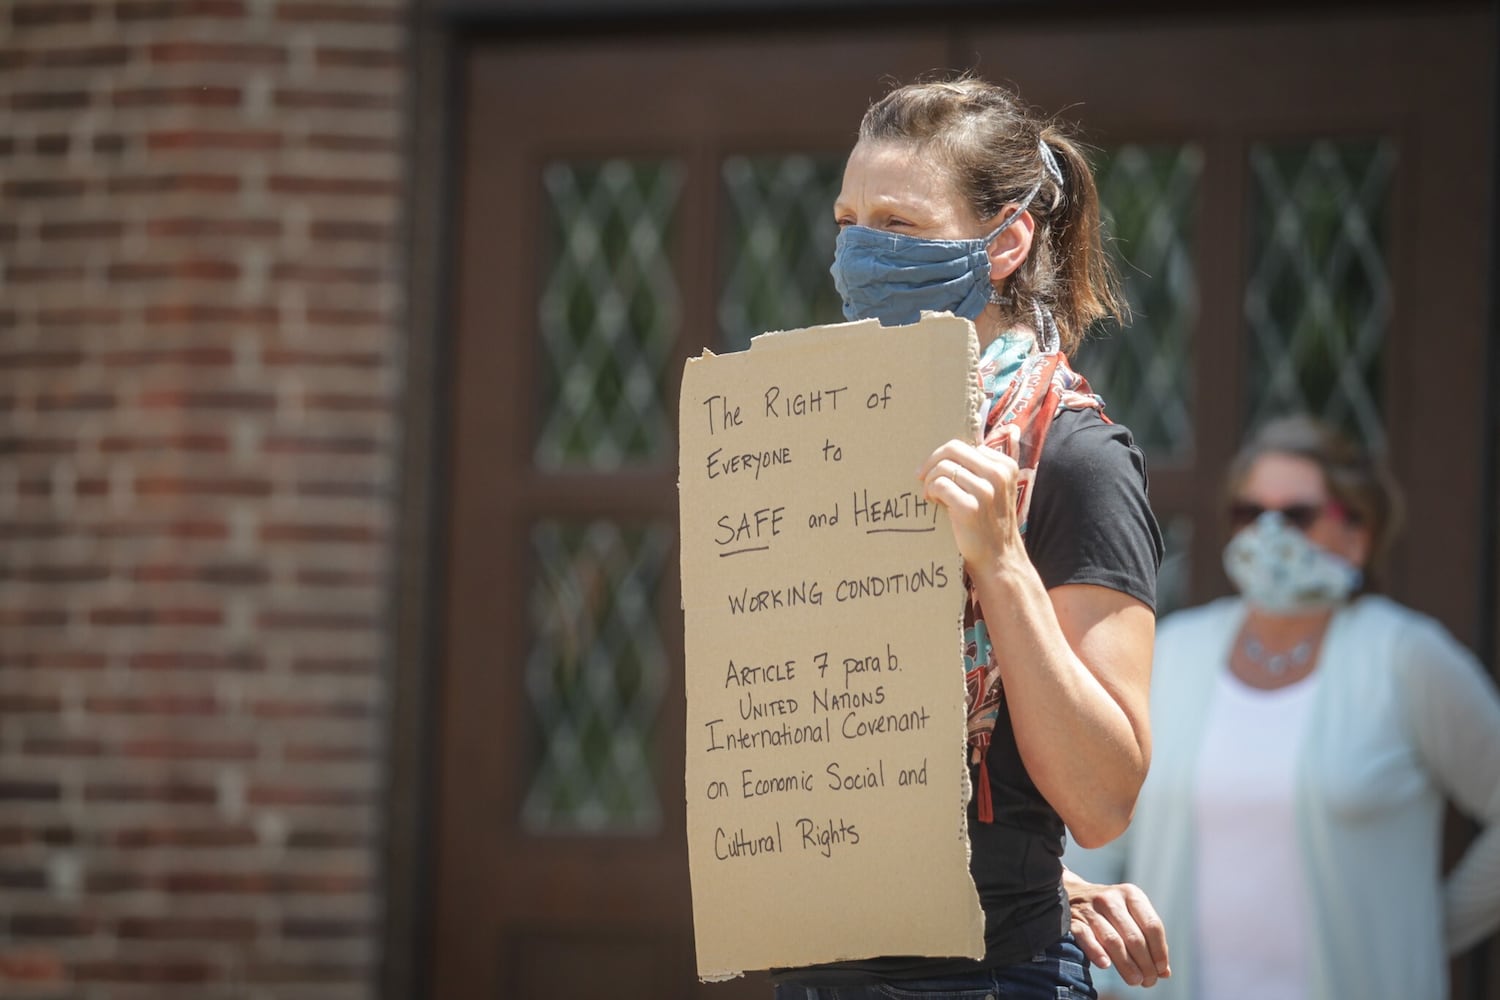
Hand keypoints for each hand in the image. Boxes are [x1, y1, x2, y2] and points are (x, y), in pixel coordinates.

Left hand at [917, 430, 1023, 571]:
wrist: (997, 559)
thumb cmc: (988, 523)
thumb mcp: (993, 490)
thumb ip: (977, 469)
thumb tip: (942, 453)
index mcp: (1005, 466)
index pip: (964, 446)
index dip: (945, 458)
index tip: (939, 473)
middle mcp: (998, 474)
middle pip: (952, 449)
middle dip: (932, 462)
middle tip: (922, 477)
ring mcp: (986, 490)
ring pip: (943, 467)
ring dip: (930, 481)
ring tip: (932, 496)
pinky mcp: (970, 507)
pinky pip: (939, 484)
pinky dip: (930, 491)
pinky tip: (934, 502)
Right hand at [1061, 867, 1169, 987]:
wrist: (1073, 893)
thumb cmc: (1110, 911)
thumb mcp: (1131, 916)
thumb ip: (1148, 940)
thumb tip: (1164, 972)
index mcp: (1131, 894)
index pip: (1152, 925)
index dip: (1159, 951)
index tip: (1160, 970)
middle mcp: (1111, 899)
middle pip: (1134, 937)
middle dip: (1144, 964)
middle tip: (1148, 982)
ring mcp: (1090, 908)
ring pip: (1113, 940)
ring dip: (1126, 965)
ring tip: (1134, 980)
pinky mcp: (1073, 919)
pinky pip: (1086, 938)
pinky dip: (1096, 952)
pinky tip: (1106, 965)